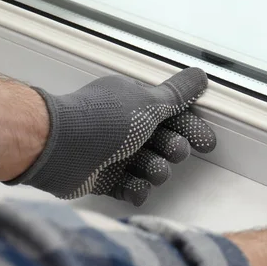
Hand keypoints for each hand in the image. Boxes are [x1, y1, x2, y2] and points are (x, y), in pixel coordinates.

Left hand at [11, 68, 215, 204]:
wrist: (59, 149)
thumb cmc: (104, 120)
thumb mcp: (148, 102)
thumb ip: (178, 93)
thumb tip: (201, 76)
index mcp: (135, 104)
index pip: (173, 117)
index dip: (192, 129)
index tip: (206, 143)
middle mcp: (126, 128)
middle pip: (165, 144)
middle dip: (172, 149)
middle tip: (171, 150)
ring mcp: (115, 155)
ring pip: (151, 168)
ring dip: (155, 169)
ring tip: (148, 167)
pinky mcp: (105, 180)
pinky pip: (131, 189)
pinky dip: (135, 189)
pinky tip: (133, 186)